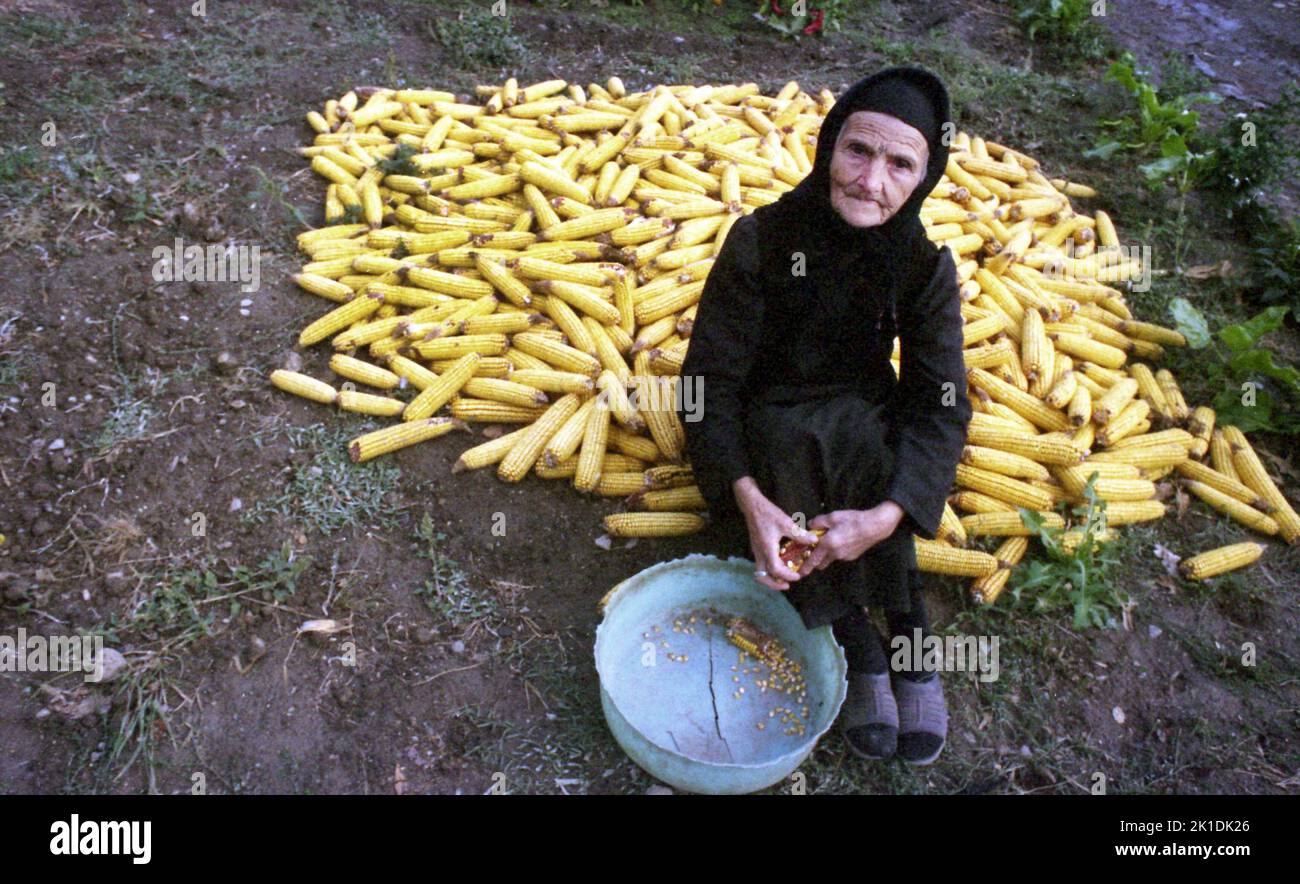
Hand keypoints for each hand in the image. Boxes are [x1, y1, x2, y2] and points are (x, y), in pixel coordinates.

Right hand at [733, 476, 819, 590]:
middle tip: (787, 584)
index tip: (798, 576)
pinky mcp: (756, 548)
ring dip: (771, 578)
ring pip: (760, 572)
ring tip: (784, 578)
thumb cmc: (768, 514)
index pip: (775, 570)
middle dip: (774, 584)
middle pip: (762, 577)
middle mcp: (760, 553)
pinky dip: (770, 570)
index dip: (787, 576)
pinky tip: (780, 564)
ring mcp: (756, 551)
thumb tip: (814, 541)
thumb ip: (799, 534)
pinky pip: (761, 565)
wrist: (752, 506)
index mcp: (767, 548)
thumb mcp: (786, 523)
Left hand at [800, 501, 904, 574]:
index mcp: (828, 544)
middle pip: (820, 563)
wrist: (875, 526)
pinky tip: (841, 540)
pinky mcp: (852, 556)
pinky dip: (836, 551)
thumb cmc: (854, 520)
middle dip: (814, 561)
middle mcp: (835, 553)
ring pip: (830, 559)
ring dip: (826, 555)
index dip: (805, 567)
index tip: (799, 573)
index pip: (813, 560)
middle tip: (810, 553)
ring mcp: (844, 556)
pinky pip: (839, 556)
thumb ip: (818, 522)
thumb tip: (810, 526)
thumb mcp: (833, 516)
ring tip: (828, 542)